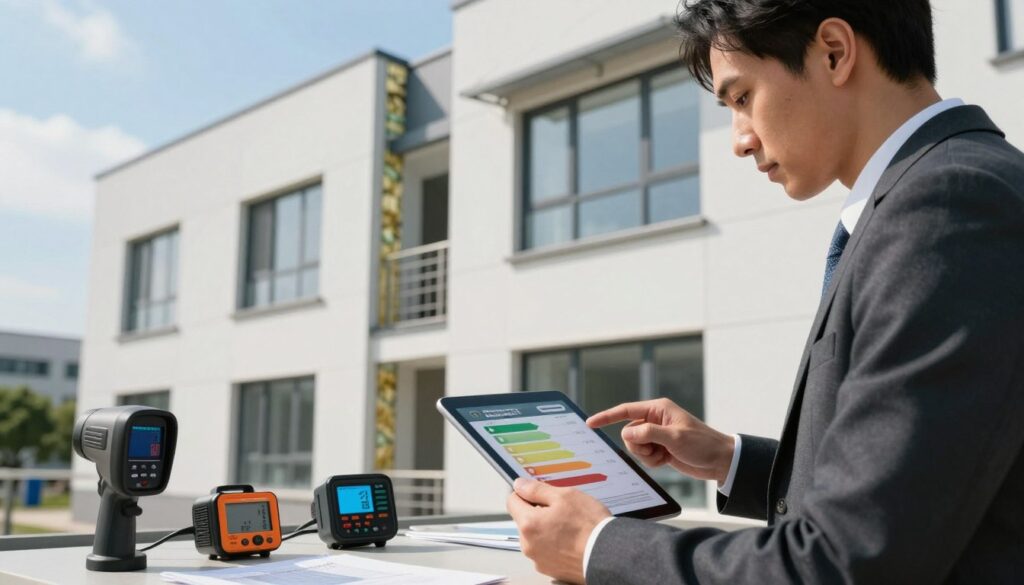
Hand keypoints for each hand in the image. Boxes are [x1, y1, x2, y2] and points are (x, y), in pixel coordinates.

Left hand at [507, 478, 610, 583]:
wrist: (608, 555)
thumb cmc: (589, 526)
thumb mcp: (564, 496)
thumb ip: (537, 489)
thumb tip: (519, 485)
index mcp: (528, 524)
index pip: (513, 501)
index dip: (525, 493)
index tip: (538, 493)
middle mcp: (528, 545)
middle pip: (525, 520)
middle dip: (538, 513)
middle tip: (562, 510)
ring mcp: (539, 560)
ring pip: (536, 536)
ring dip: (547, 530)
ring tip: (570, 527)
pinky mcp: (550, 570)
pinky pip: (546, 551)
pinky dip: (555, 545)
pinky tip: (571, 541)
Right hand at [587, 398, 735, 484]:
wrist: (719, 461)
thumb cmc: (702, 444)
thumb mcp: (675, 438)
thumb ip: (648, 433)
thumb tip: (627, 432)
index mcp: (658, 409)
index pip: (626, 411)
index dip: (607, 416)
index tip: (590, 423)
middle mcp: (655, 420)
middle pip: (628, 432)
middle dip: (638, 445)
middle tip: (655, 450)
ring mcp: (657, 435)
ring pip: (634, 446)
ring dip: (646, 455)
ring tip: (664, 456)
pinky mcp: (660, 448)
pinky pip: (644, 456)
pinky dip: (652, 461)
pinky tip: (667, 460)